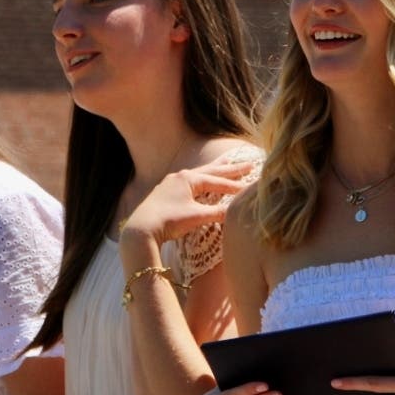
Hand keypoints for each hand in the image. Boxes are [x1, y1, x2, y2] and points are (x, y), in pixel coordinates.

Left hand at [121, 160, 254, 247]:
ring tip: (228, 164)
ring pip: (199, 175)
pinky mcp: (165, 193)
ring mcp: (171, 184)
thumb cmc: (169, 220)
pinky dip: (202, 181)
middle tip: (249, 164)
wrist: (141, 229)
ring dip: (215, 172)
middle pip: (210, 171)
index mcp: (188, 178)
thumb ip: (218, 213)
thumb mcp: (197, 216)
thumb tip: (238, 212)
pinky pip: (190, 183)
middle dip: (230, 169)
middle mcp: (180, 176)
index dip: (235, 185)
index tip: (252, 187)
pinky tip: (203, 182)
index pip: (217, 181)